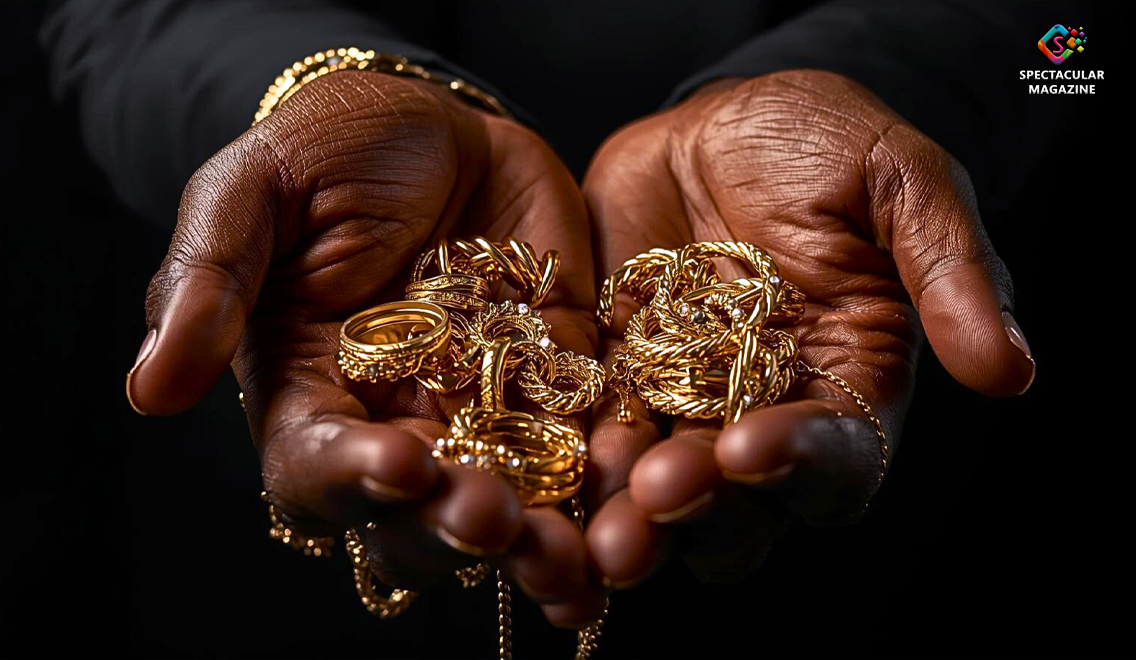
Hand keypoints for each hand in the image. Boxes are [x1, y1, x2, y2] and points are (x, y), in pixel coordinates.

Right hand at [126, 71, 604, 625]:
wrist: (434, 124)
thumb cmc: (326, 153)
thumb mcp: (252, 194)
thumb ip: (208, 283)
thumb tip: (151, 389)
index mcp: (309, 394)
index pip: (317, 468)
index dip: (355, 481)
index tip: (399, 464)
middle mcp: (396, 424)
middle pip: (418, 516)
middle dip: (454, 528)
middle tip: (492, 520)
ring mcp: (484, 412)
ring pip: (508, 505)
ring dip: (539, 541)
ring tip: (574, 557)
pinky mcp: (558, 386)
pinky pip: (587, 446)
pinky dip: (609, 479)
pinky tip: (632, 498)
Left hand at [581, 70, 1035, 584]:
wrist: (721, 126)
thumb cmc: (827, 147)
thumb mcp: (903, 184)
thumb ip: (951, 273)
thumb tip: (1012, 372)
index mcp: (847, 386)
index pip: (837, 458)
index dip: (800, 464)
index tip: (753, 447)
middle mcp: (764, 418)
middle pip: (742, 506)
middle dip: (702, 511)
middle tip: (659, 498)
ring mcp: (681, 411)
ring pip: (659, 496)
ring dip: (631, 518)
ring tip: (600, 525)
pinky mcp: (612, 387)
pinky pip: (591, 443)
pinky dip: (573, 467)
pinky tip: (546, 477)